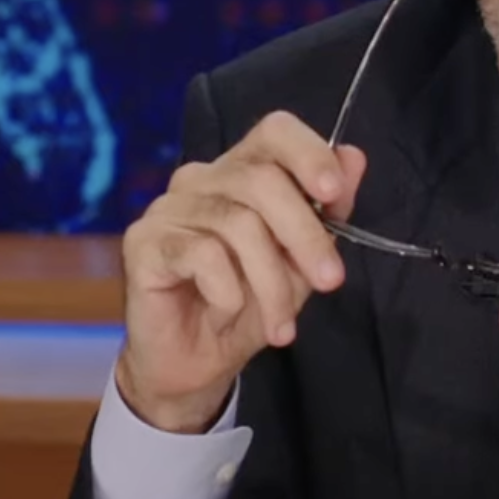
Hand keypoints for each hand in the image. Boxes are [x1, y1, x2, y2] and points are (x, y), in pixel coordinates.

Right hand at [116, 111, 367, 433]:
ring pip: (237, 223)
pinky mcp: (143, 242)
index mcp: (239, 173)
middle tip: (329, 282)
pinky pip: (203, 255)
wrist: (197, 366)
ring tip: (281, 325)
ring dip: (271, 282)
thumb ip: (326, 214)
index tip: (335, 196)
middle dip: (305, 235)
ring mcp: (167, 208)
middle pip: (261, 179)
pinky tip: (226, 316)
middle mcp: (200, 180)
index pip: (273, 132)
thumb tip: (354, 157)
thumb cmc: (247, 310)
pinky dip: (228, 294)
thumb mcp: (301, 265)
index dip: (308, 153)